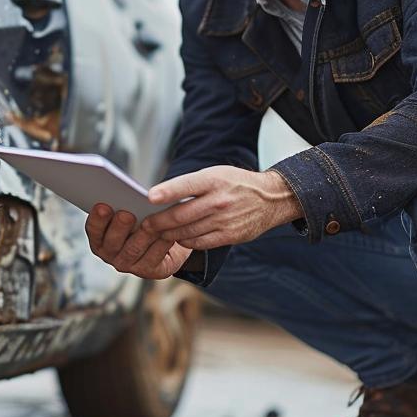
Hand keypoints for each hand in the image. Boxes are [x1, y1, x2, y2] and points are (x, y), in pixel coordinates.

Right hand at [84, 203, 194, 278]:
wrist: (168, 242)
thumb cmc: (143, 219)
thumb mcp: (131, 210)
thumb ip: (123, 204)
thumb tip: (122, 192)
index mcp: (100, 238)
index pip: (93, 230)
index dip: (97, 219)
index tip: (102, 206)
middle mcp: (111, 254)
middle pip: (112, 242)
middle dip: (119, 227)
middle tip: (126, 214)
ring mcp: (129, 264)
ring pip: (134, 250)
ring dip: (142, 235)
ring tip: (150, 222)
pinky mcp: (149, 271)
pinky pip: (154, 256)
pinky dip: (161, 243)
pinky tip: (167, 232)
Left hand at [141, 165, 301, 249]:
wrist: (271, 199)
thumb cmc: (236, 184)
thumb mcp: (216, 174)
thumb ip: (191, 185)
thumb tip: (161, 197)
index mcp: (214, 180)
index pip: (185, 185)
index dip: (166, 192)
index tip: (148, 198)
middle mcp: (219, 200)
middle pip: (180, 215)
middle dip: (158, 222)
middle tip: (145, 225)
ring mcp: (225, 220)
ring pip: (187, 231)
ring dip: (168, 234)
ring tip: (156, 233)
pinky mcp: (229, 236)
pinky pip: (199, 243)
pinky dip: (185, 241)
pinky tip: (178, 238)